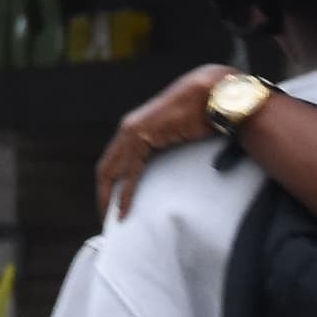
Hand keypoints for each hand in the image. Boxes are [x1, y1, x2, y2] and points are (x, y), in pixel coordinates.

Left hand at [97, 64, 231, 220]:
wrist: (212, 94)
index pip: (114, 161)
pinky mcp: (142, 137)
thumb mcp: (180, 136)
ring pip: (111, 172)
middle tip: (107, 219)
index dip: (111, 184)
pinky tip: (124, 211)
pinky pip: (130, 171)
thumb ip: (169, 148)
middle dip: (104, 195)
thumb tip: (175, 168)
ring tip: (112, 222)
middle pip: (106, 168)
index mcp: (136, 129)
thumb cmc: (203, 113)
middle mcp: (128, 129)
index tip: (115, 206)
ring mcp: (132, 131)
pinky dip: (125, 194)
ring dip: (108, 198)